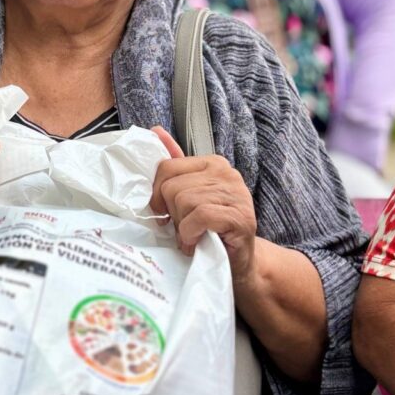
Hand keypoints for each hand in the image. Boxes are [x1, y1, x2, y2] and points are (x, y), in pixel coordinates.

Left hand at [150, 125, 256, 281]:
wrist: (240, 263)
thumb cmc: (210, 230)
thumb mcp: (189, 197)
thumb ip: (174, 166)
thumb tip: (155, 131)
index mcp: (211, 164)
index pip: (166, 167)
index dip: (157, 195)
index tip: (165, 213)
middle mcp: (226, 173)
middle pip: (172, 187)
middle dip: (173, 214)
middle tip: (186, 228)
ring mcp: (235, 193)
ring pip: (184, 202)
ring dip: (183, 228)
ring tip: (194, 237)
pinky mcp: (239, 216)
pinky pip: (199, 216)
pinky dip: (191, 234)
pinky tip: (197, 243)